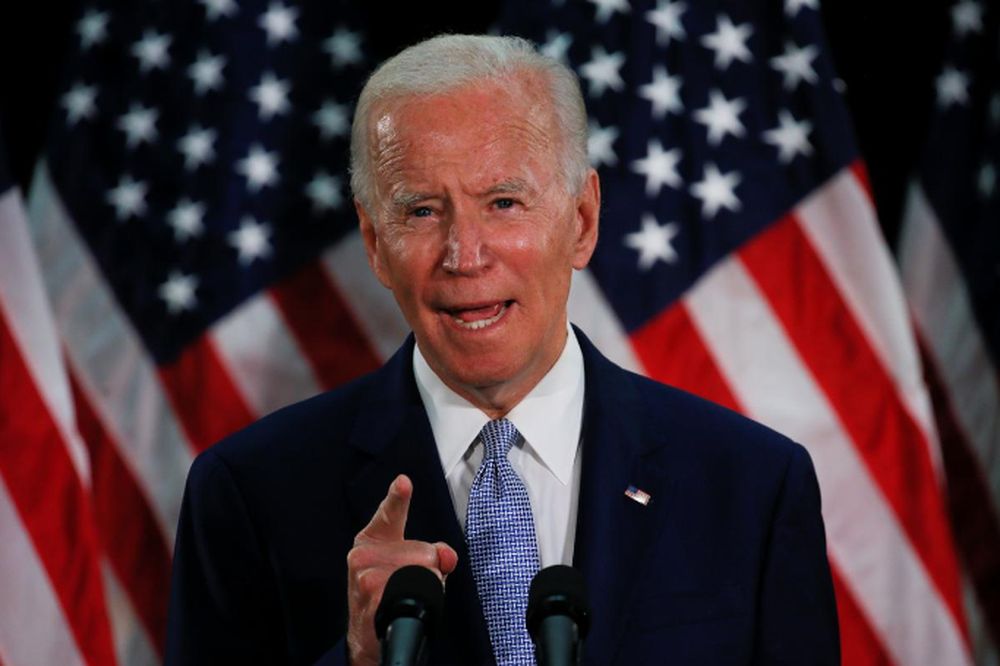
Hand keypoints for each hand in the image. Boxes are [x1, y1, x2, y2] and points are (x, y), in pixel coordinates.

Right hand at [346, 475, 457, 665]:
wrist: (366, 634)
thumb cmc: (389, 596)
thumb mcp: (414, 571)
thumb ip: (436, 556)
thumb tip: (447, 556)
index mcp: (374, 539)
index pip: (390, 513)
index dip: (398, 497)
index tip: (404, 482)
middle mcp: (364, 553)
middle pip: (424, 552)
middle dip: (428, 572)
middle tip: (407, 588)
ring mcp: (364, 573)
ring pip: (421, 572)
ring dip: (422, 590)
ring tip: (400, 599)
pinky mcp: (369, 593)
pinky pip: (411, 592)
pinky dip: (413, 602)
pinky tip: (395, 608)